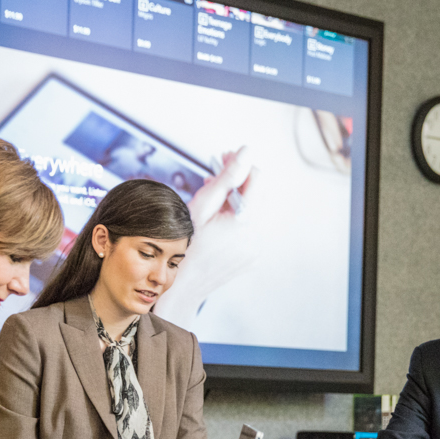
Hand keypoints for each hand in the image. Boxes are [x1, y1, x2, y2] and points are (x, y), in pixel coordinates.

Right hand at [155, 147, 260, 328]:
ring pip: (251, 211)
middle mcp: (256, 236)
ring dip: (234, 199)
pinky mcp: (251, 256)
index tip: (224, 158)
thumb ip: (226, 178)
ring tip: (212, 196)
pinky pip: (247, 228)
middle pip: (255, 196)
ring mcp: (255, 249)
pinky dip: (235, 218)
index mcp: (245, 223)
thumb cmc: (185, 247)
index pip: (256, 180)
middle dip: (237, 181)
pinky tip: (217, 217)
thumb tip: (245, 153)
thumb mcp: (202, 206)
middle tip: (215, 173)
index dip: (240, 165)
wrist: (183, 285)